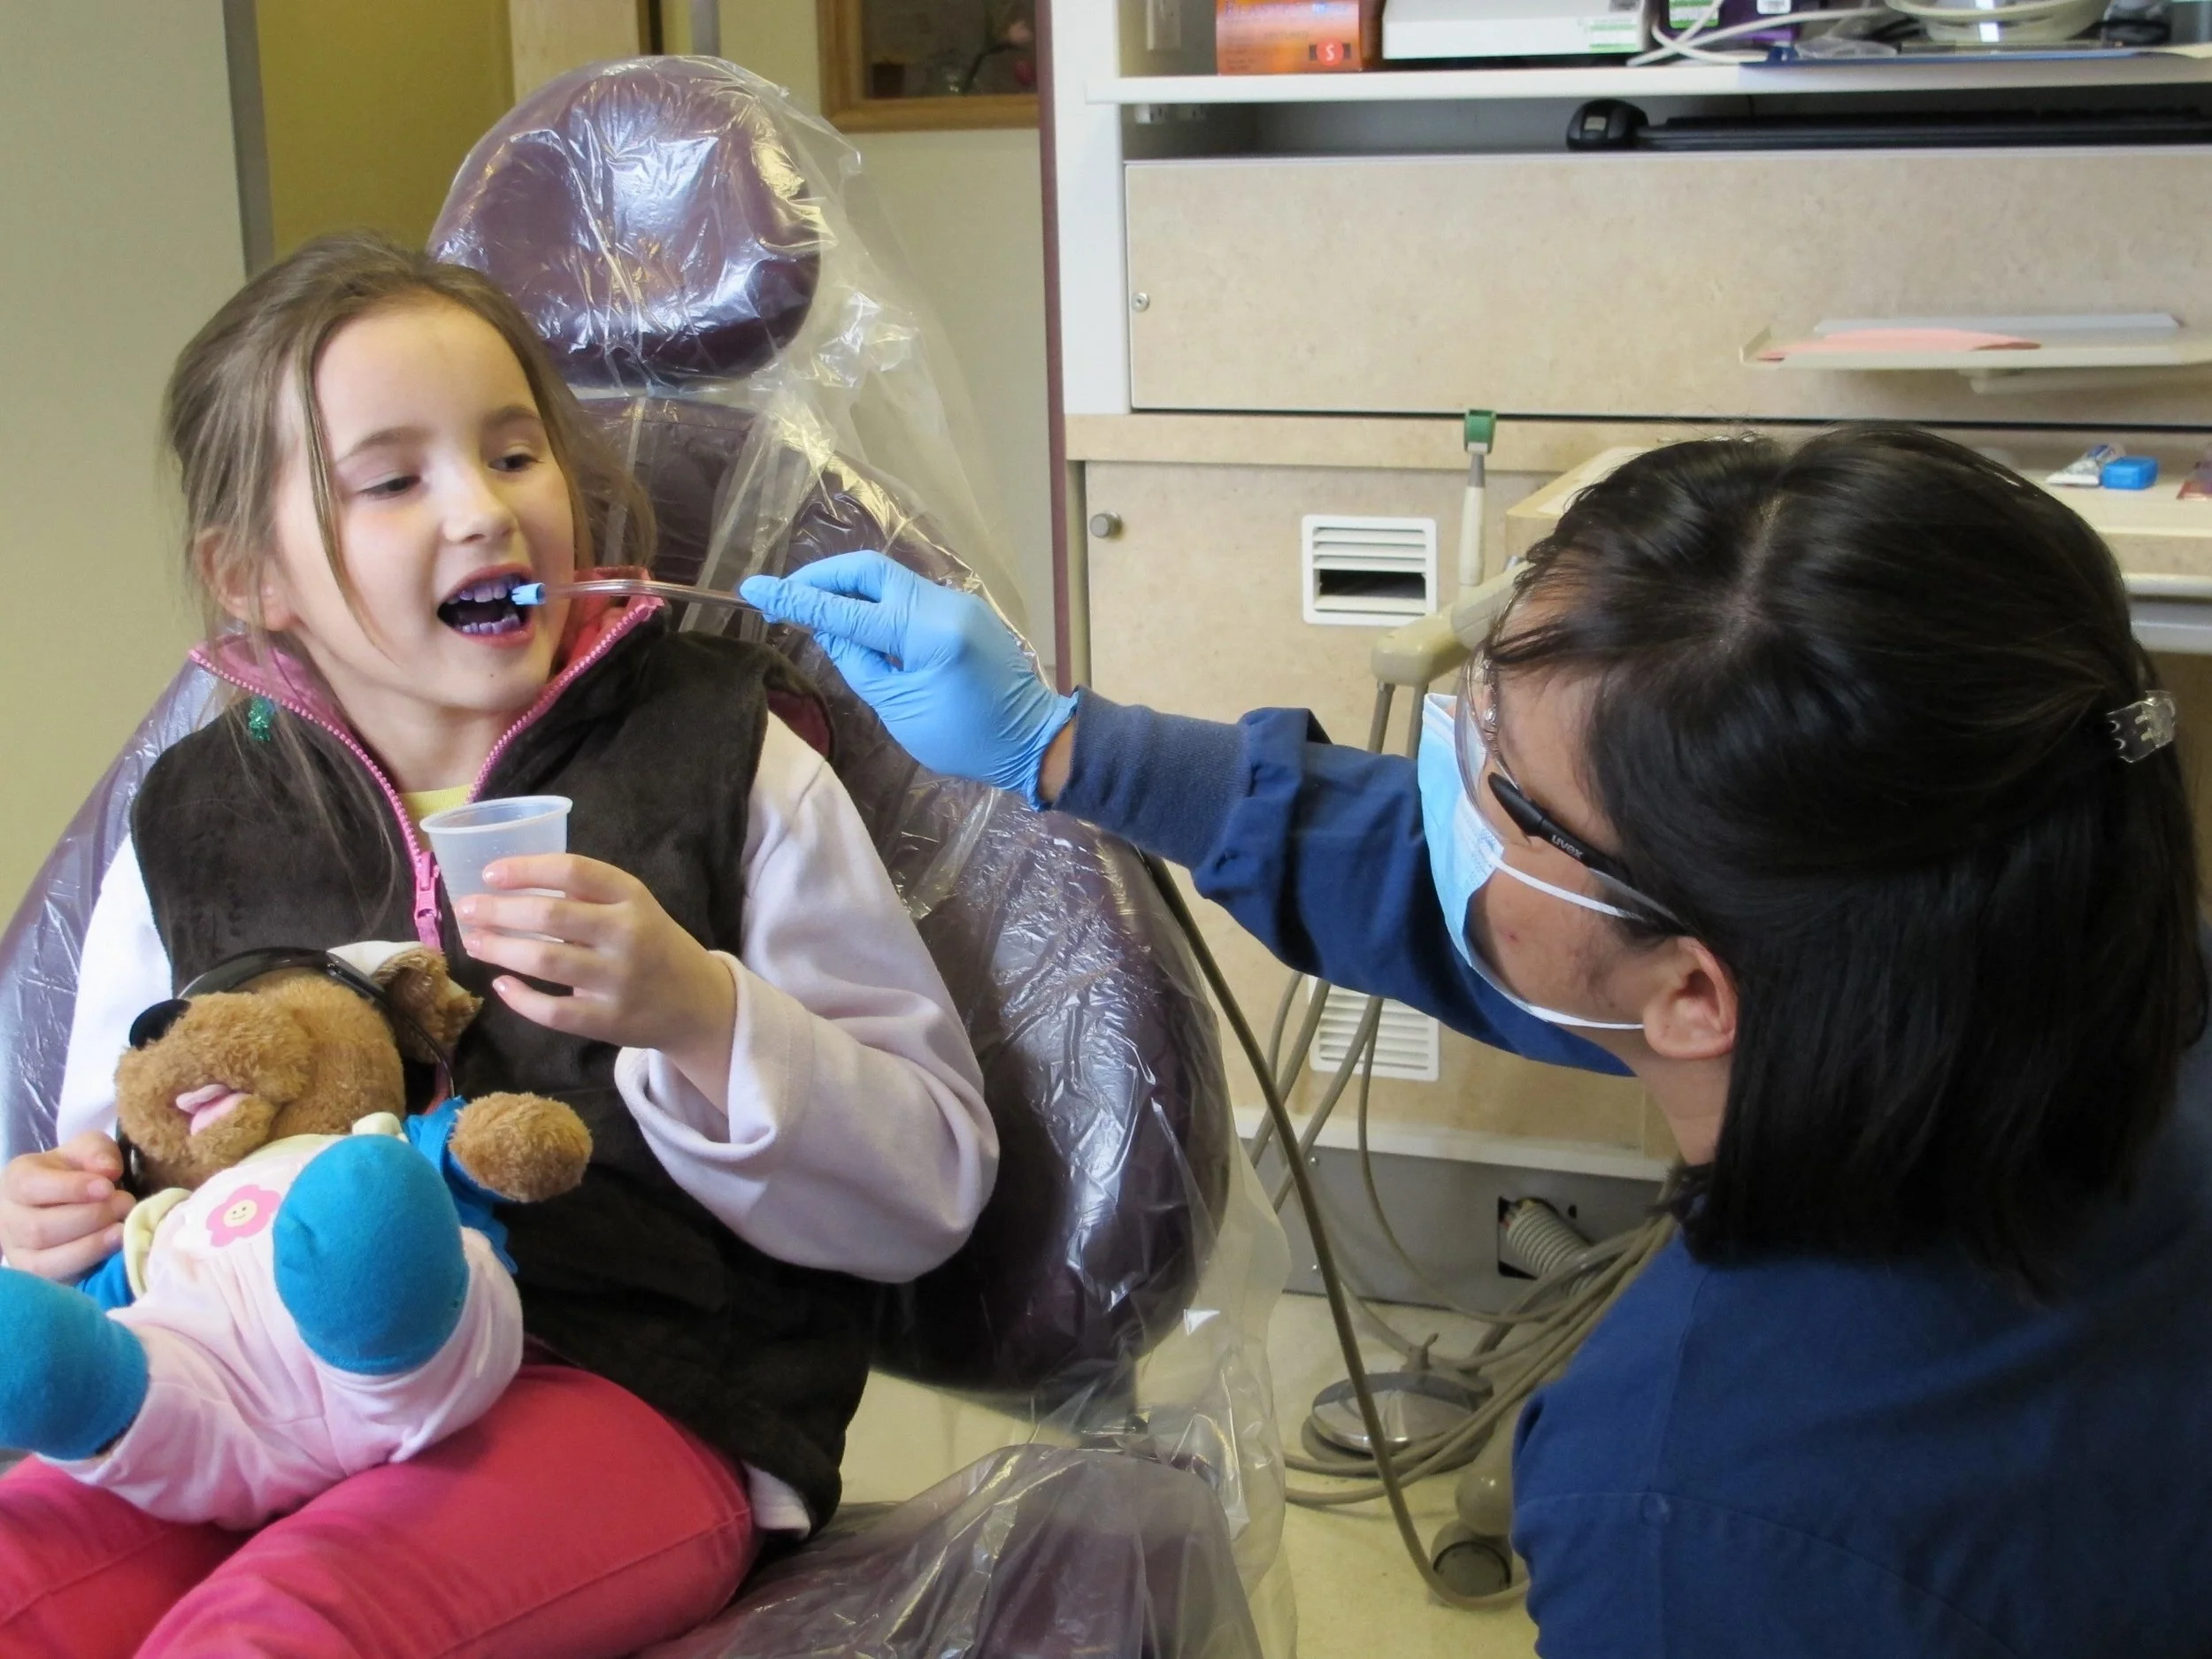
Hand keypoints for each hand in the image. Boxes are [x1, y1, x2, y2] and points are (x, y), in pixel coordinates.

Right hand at [1, 1133, 134, 1280]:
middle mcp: (8, 1217)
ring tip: (122, 1229)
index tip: (108, 1187)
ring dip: (91, 1245)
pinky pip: (55, 1278)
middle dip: (90, 1218)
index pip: (31, 1186)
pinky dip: (87, 1264)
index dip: (71, 1188)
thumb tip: (108, 1171)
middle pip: (38, 1227)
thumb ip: (97, 1152)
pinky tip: (113, 1249)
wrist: (72, 1199)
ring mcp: (17, 1250)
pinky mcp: (35, 1274)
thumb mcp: (89, 1150)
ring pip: (45, 1259)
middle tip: (125, 1205)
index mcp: (17, 1179)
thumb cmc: (80, 1171)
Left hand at [458, 855, 735, 1106]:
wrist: (697, 1002)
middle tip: (467, 909)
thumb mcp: (634, 908)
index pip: (573, 871)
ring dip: (501, 949)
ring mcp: (619, 980)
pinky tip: (501, 985)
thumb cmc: (652, 945)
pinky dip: (520, 998)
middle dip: (499, 911)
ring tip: (474, 942)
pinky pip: (553, 1011)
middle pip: (551, 916)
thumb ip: (586, 896)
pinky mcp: (609, 1020)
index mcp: (632, 897)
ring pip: (545, 961)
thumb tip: (511, 888)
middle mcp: (628, 934)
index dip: (526, 869)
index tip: (490, 873)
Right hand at [741, 552, 1076, 806]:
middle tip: (785, 597)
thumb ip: (858, 662)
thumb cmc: (967, 738)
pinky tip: (853, 619)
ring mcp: (957, 601)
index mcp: (927, 633)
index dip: (797, 600)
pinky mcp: (963, 609)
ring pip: (887, 578)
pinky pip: (907, 593)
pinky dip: (874, 600)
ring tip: (811, 608)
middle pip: (867, 570)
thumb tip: (825, 627)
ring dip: (846, 588)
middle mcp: (943, 604)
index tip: (754, 590)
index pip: (846, 609)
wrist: (1034, 738)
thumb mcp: (900, 709)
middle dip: (820, 578)